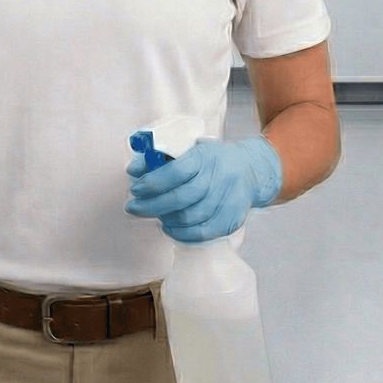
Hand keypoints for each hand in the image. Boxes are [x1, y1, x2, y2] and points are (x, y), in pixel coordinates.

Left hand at [124, 137, 281, 242]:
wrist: (249, 171)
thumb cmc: (210, 159)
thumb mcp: (188, 148)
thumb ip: (159, 157)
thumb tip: (133, 170)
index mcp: (204, 156)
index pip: (176, 171)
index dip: (153, 182)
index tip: (136, 189)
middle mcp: (218, 178)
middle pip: (181, 198)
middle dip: (152, 205)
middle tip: (133, 207)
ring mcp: (227, 200)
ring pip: (191, 217)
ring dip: (165, 219)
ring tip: (153, 215)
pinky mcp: (231, 219)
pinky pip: (203, 233)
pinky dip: (181, 234)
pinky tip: (169, 227)